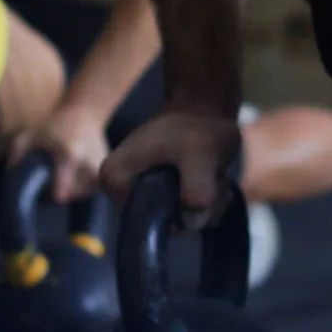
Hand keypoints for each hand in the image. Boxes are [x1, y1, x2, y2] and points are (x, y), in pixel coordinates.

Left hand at [10, 99, 112, 204]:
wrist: (84, 113)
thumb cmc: (53, 126)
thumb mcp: (30, 136)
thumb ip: (17, 155)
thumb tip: (12, 178)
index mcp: (68, 156)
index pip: (62, 192)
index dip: (52, 194)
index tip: (47, 189)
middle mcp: (88, 164)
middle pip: (73, 195)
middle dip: (61, 192)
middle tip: (53, 181)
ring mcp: (100, 167)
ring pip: (84, 193)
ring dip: (73, 190)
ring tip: (65, 177)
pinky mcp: (106, 169)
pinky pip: (94, 188)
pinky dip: (85, 186)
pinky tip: (77, 175)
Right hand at [100, 106, 246, 226]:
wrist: (207, 106)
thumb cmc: (197, 127)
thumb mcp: (201, 155)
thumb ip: (197, 191)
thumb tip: (192, 220)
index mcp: (114, 179)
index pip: (143, 223)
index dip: (178, 212)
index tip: (195, 183)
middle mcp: (123, 191)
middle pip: (166, 225)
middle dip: (200, 208)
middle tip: (212, 177)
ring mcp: (145, 195)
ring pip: (185, 221)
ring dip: (211, 202)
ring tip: (216, 173)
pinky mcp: (164, 195)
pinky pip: (191, 214)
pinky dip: (211, 200)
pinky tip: (217, 177)